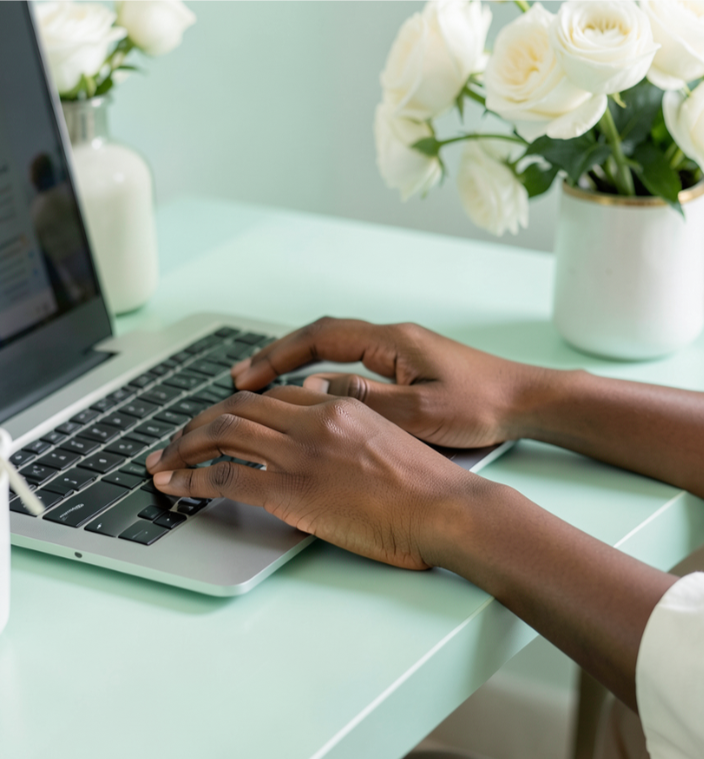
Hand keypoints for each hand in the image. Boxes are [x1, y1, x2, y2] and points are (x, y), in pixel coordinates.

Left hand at [145, 387, 482, 570]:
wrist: (448, 509)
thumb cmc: (428, 485)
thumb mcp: (388, 441)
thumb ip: (349, 433)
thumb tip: (324, 443)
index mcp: (337, 407)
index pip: (271, 397)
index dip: (235, 407)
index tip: (218, 421)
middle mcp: (313, 422)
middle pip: (237, 408)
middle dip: (197, 422)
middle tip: (176, 438)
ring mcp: (300, 455)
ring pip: (221, 434)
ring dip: (183, 446)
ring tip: (162, 459)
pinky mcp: (291, 492)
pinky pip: (225, 478)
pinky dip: (190, 479)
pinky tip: (174, 486)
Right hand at [231, 317, 545, 447]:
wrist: (528, 400)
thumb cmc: (482, 405)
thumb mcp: (420, 412)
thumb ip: (364, 401)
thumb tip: (312, 393)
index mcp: (390, 342)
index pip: (319, 337)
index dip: (278, 355)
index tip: (248, 375)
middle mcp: (390, 340)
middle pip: (319, 338)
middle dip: (277, 357)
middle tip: (241, 379)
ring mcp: (399, 352)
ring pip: (334, 351)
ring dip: (297, 365)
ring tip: (264, 388)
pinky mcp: (408, 368)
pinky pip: (352, 365)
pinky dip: (322, 376)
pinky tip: (310, 396)